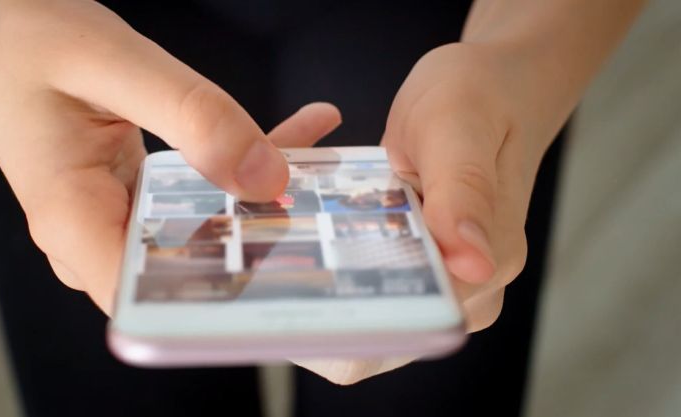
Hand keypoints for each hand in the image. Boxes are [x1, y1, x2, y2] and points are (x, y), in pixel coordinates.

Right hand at [0, 0, 341, 310]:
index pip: (156, 304)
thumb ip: (191, 117)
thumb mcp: (113, 64)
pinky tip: (294, 137)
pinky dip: (242, 170)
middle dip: (266, 240)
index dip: (227, 299)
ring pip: (203, 235)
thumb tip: (265, 177)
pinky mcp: (130, 199)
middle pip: (191, 271)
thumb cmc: (24, 38)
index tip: (293, 269)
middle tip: (330, 203)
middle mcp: (90, 234)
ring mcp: (111, 219)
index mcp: (72, 219)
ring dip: (263, 201)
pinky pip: (197, 201)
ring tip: (321, 160)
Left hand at [297, 42, 562, 383]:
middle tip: (268, 244)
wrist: (496, 88)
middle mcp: (469, 289)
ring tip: (281, 225)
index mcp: (486, 263)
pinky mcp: (418, 269)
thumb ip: (463, 191)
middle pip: (375, 334)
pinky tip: (306, 218)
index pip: (410, 325)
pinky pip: (360, 285)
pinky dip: (326, 259)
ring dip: (313, 276)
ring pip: (358, 313)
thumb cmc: (481, 98)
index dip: (346, 320)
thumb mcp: (459, 128)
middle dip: (314, 299)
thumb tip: (473, 264)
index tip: (291, 284)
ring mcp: (442, 284)